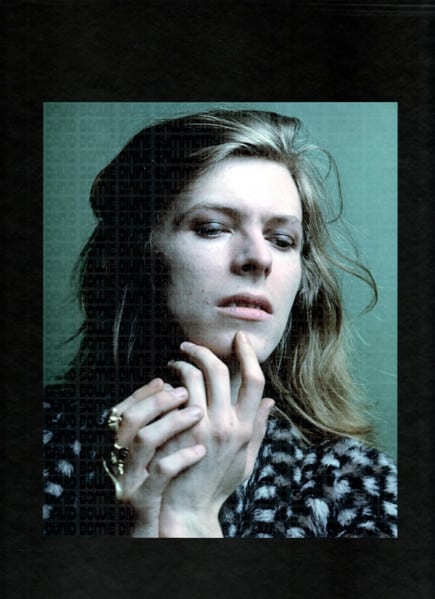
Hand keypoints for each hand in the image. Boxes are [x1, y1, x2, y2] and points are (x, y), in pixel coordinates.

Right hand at [108, 378, 206, 536]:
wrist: (156, 538)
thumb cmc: (160, 494)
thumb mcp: (154, 459)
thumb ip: (162, 427)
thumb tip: (181, 390)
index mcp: (119, 451)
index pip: (121, 411)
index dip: (142, 393)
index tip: (165, 380)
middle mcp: (119, 463)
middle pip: (129, 419)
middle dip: (157, 400)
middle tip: (184, 391)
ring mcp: (129, 482)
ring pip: (143, 440)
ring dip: (171, 421)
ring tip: (198, 412)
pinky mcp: (142, 502)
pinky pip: (160, 473)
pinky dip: (181, 457)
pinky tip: (200, 450)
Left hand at [156, 331, 273, 536]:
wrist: (189, 507)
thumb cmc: (217, 482)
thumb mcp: (246, 457)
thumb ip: (258, 426)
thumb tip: (271, 399)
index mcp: (246, 428)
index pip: (255, 380)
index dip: (248, 354)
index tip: (239, 338)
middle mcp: (227, 424)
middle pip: (219, 370)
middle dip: (203, 350)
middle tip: (188, 346)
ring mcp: (202, 427)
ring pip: (193, 377)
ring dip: (181, 364)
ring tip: (174, 364)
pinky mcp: (178, 432)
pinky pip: (174, 395)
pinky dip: (169, 384)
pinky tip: (165, 386)